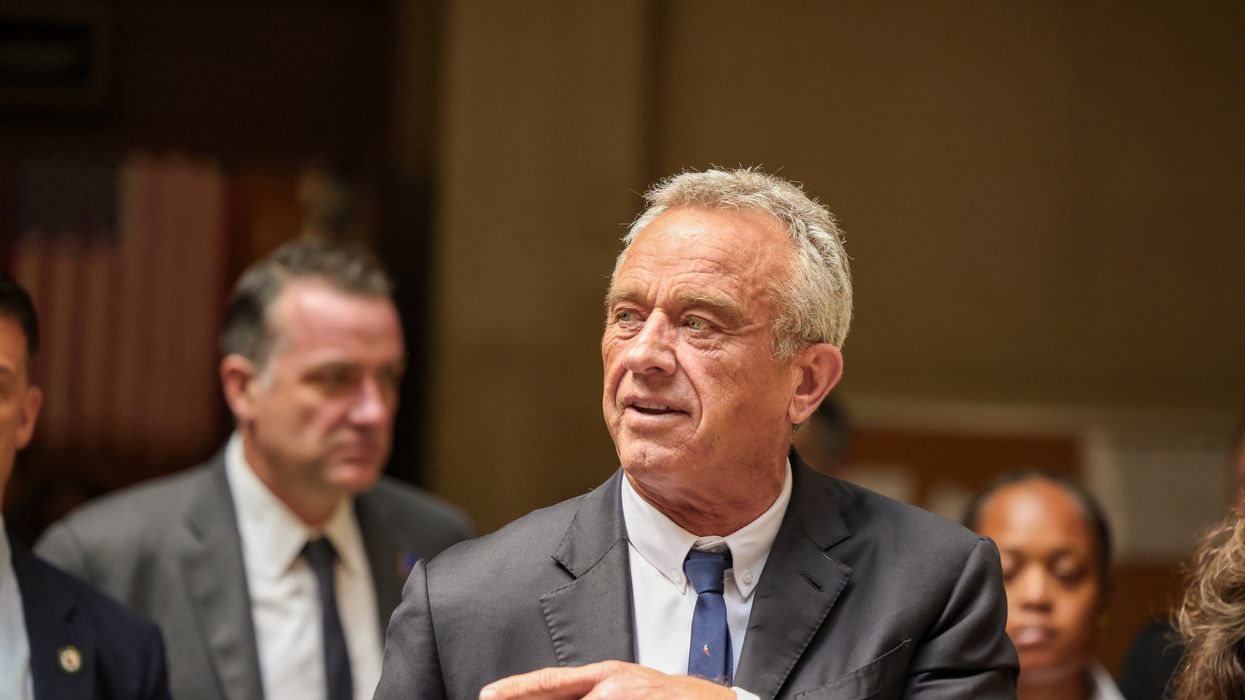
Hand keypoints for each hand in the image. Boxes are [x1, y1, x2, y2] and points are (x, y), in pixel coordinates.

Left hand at [478, 661, 735, 699]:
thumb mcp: (631, 689)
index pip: (551, 682)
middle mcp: (613, 685)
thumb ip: (597, 691)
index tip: (487, 695)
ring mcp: (626, 696)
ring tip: (517, 698)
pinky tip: (592, 699)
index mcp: (608, 676)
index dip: (517, 689)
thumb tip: (561, 696)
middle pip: (555, 693)